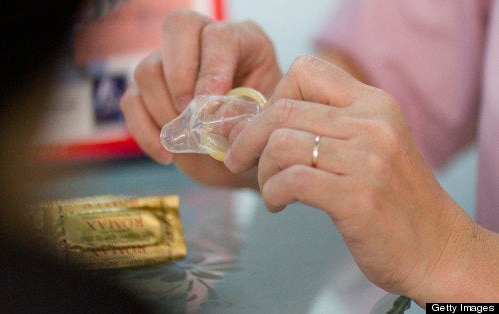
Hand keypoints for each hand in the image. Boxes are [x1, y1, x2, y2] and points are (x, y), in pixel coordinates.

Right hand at [120, 9, 280, 186]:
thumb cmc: (260, 133)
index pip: (219, 36)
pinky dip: (145, 131)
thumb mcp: (265, 126)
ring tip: (185, 140)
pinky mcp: (147, 90)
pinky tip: (167, 155)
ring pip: (148, 69)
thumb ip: (248, 120)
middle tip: (188, 114)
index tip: (209, 106)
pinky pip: (131, 101)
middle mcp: (203, 41)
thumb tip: (218, 120)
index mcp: (243, 41)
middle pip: (178, 27)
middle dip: (179, 76)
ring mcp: (170, 63)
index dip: (212, 68)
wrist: (244, 156)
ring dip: (163, 111)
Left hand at [225, 56, 491, 302]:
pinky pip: (289, 180)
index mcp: (374, 104)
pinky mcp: (356, 198)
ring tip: (271, 189)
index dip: (274, 96)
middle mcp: (372, 124)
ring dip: (262, 171)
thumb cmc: (394, 200)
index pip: (306, 70)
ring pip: (280, 144)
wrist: (437, 249)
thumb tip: (261, 121)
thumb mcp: (373, 145)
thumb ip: (331, 125)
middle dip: (248, 137)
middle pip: (282, 109)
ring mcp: (366, 160)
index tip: (266, 127)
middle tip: (239, 160)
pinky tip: (278, 204)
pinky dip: (271, 193)